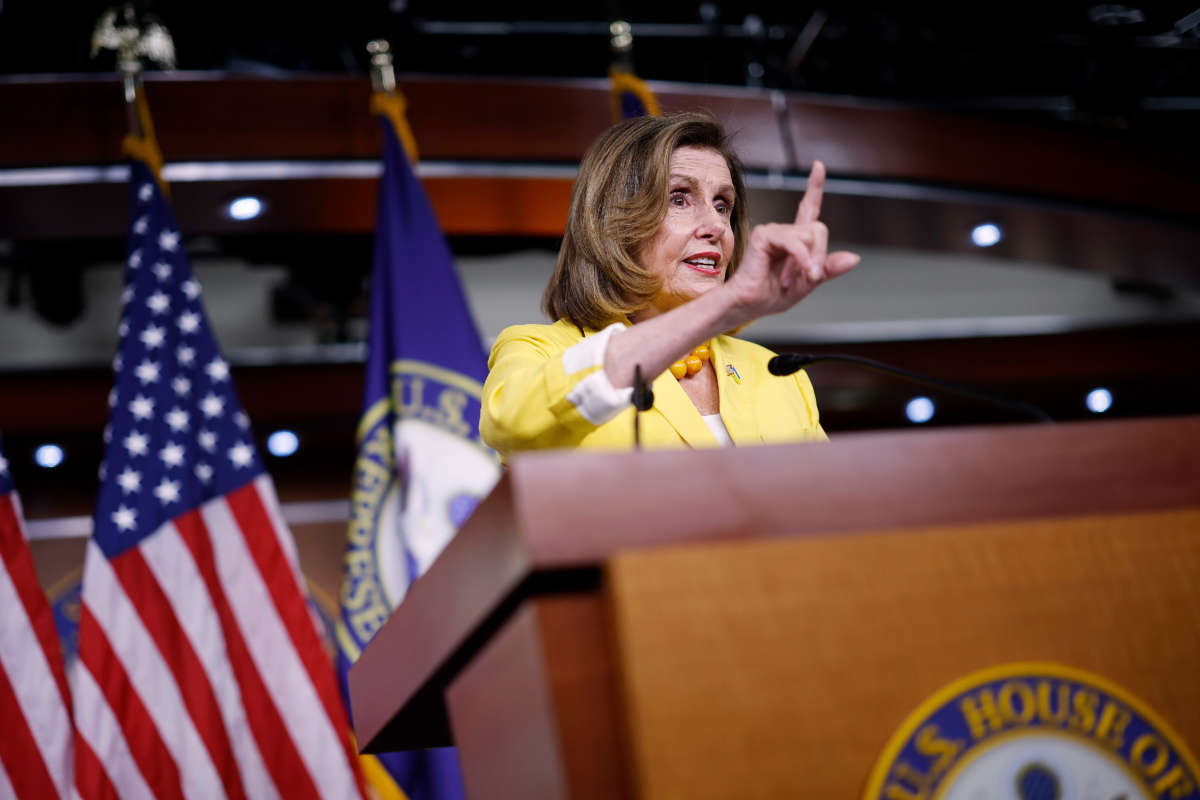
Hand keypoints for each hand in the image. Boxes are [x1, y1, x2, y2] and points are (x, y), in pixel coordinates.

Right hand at [723, 160, 859, 321]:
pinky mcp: (764, 235)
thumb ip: (829, 268)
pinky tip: (790, 276)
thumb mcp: (808, 282)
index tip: (818, 166)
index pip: (808, 207)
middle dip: (820, 255)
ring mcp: (773, 231)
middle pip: (818, 228)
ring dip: (807, 261)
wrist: (748, 305)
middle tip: (809, 276)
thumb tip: (854, 258)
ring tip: (789, 280)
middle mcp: (784, 231)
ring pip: (809, 235)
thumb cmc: (771, 294)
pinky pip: (795, 242)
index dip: (814, 187)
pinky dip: (800, 259)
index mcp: (795, 239)